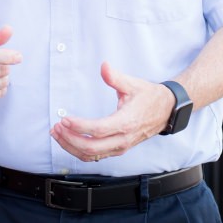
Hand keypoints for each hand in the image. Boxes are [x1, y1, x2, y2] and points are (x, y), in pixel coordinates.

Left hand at [49, 61, 175, 162]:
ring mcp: (120, 147)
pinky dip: (79, 151)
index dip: (79, 126)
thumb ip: (115, 77)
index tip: (64, 119)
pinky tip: (67, 141)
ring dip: (72, 147)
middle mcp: (123, 139)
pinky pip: (96, 156)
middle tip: (56, 127)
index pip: (99, 130)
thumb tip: (104, 66)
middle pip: (92, 147)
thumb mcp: (133, 84)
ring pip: (92, 155)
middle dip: (70, 139)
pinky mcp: (117, 149)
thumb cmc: (148, 97)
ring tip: (56, 134)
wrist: (166, 111)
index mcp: (126, 122)